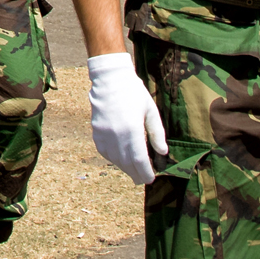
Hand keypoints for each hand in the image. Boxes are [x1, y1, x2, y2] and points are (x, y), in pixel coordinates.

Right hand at [86, 52, 165, 184]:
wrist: (110, 79)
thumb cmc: (134, 93)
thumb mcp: (151, 111)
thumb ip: (156, 133)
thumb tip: (163, 152)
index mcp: (132, 130)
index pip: (139, 160)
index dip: (145, 172)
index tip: (151, 178)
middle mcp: (116, 135)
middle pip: (127, 163)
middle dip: (136, 173)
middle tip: (142, 180)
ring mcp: (104, 133)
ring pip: (115, 159)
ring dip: (124, 168)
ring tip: (132, 172)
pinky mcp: (96, 130)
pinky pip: (104, 151)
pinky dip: (112, 158)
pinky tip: (119, 159)